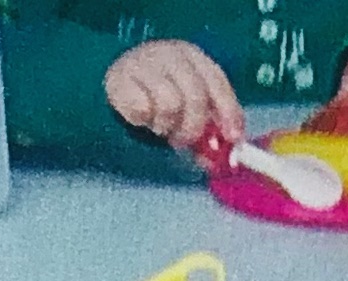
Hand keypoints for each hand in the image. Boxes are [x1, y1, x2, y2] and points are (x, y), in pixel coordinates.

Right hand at [104, 41, 242, 151]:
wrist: (114, 87)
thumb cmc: (157, 99)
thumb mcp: (187, 110)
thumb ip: (208, 130)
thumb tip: (219, 159)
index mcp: (192, 56)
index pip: (216, 81)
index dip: (228, 111)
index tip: (232, 138)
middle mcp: (170, 54)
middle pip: (195, 95)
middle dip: (193, 127)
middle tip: (182, 142)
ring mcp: (144, 62)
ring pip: (169, 104)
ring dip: (166, 125)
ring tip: (159, 127)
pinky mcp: (120, 78)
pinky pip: (142, 110)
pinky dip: (144, 121)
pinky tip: (140, 120)